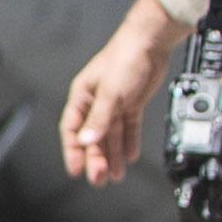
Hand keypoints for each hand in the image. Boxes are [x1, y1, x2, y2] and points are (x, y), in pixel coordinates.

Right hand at [56, 0, 176, 188]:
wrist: (150, 43)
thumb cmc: (123, 58)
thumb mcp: (110, 93)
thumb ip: (98, 119)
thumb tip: (86, 141)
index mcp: (82, 97)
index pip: (72, 129)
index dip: (72, 151)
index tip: (76, 170)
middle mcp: (96, 102)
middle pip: (93, 136)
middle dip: (96, 158)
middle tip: (99, 178)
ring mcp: (114, 103)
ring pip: (111, 135)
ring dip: (112, 154)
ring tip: (115, 174)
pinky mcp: (131, 102)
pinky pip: (128, 127)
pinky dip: (129, 141)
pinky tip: (130, 155)